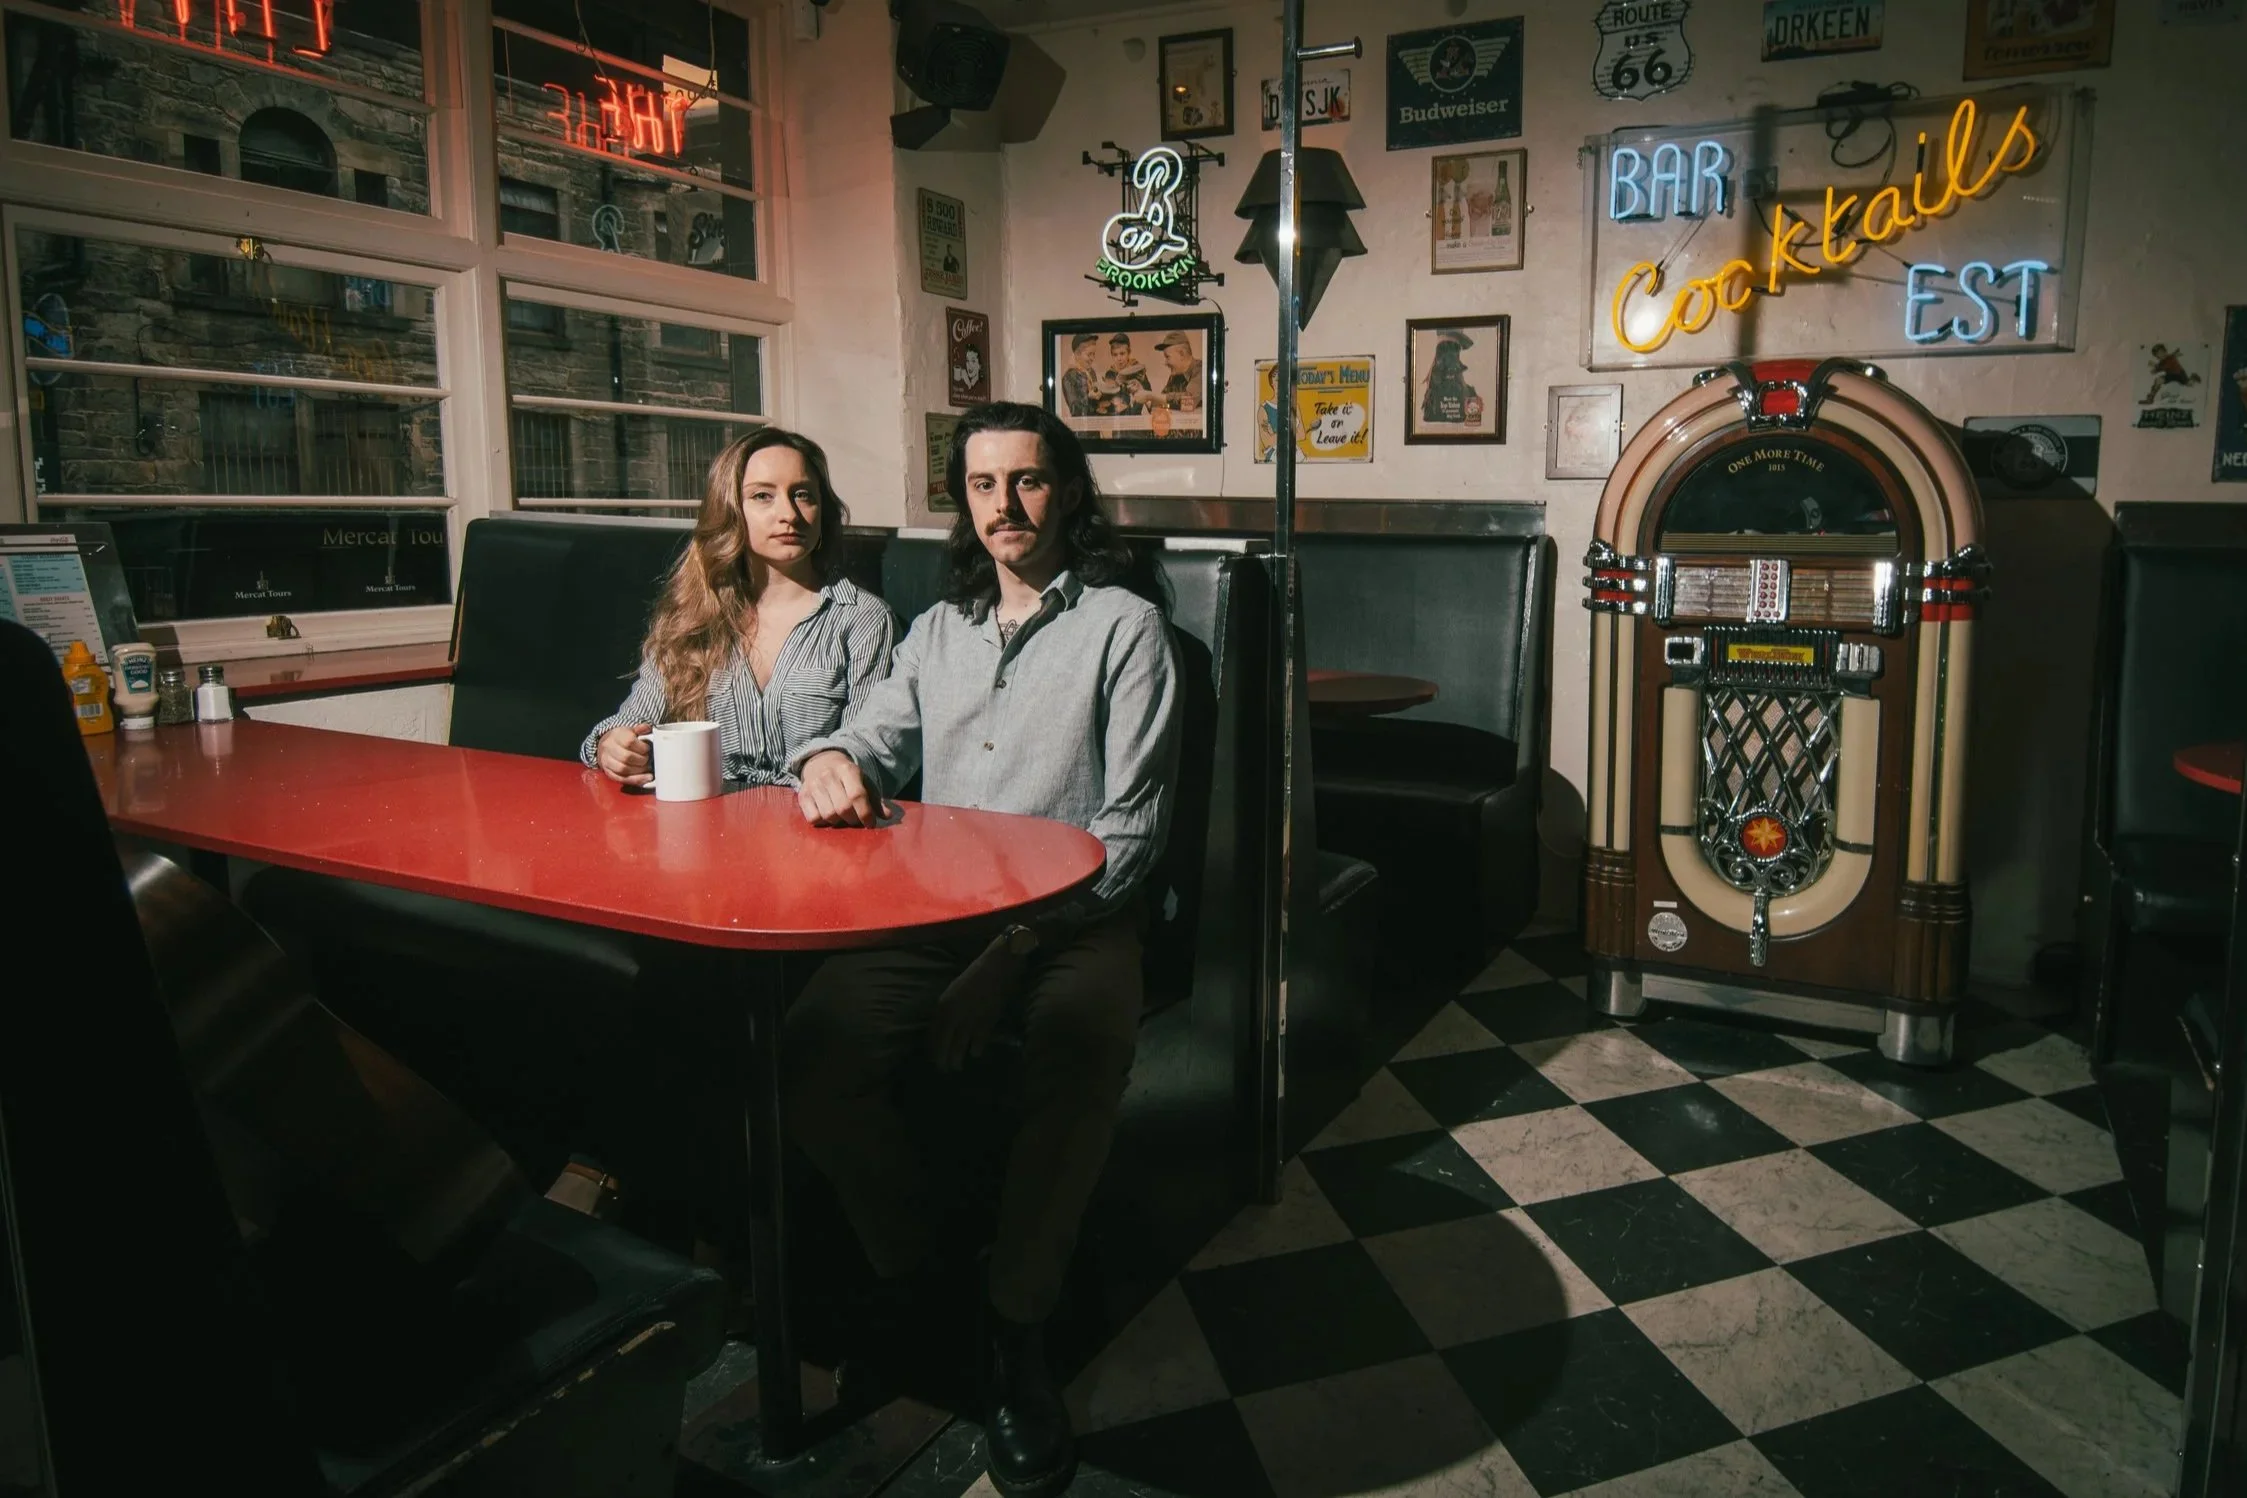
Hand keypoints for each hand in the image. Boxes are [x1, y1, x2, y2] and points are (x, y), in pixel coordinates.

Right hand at [597, 723, 652, 784]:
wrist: (606, 745)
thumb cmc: (621, 738)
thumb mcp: (630, 730)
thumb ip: (640, 729)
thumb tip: (648, 728)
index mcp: (616, 736)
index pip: (629, 742)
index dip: (642, 747)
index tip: (647, 749)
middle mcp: (608, 748)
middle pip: (626, 757)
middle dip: (641, 760)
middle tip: (648, 759)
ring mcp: (607, 761)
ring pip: (623, 769)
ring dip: (639, 771)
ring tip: (648, 768)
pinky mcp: (608, 772)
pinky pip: (621, 779)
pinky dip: (635, 780)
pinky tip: (645, 778)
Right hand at [798, 749, 883, 825]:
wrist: (821, 761)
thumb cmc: (847, 777)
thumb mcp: (864, 782)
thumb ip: (875, 800)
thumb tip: (888, 816)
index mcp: (848, 770)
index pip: (857, 795)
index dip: (866, 813)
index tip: (870, 823)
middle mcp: (829, 776)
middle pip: (843, 808)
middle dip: (853, 819)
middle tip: (856, 820)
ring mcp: (813, 785)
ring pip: (829, 815)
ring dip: (839, 822)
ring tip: (842, 817)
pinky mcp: (803, 795)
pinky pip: (814, 818)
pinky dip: (823, 822)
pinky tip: (828, 816)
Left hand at [929, 938, 1023, 1071]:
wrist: (996, 968)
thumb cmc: (974, 977)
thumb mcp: (953, 992)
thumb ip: (946, 1010)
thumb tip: (943, 1028)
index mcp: (943, 1007)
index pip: (932, 1035)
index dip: (932, 1048)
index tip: (933, 1056)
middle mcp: (952, 1017)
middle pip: (943, 1046)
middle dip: (942, 1060)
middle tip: (944, 1069)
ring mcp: (969, 1022)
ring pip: (958, 1050)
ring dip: (957, 1061)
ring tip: (957, 1067)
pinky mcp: (985, 1025)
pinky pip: (977, 1045)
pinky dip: (976, 1051)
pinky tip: (975, 1053)